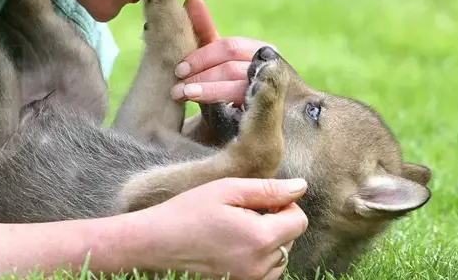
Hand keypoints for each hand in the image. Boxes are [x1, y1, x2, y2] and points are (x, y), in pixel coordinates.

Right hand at [131, 177, 308, 279]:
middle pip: (291, 238)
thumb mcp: (227, 190)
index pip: (299, 221)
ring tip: (237, 229)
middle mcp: (260, 265)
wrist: (156, 243)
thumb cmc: (188, 212)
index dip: (285, 205)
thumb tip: (301, 187)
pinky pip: (265, 271)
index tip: (261, 200)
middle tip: (242, 213)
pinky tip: (235, 245)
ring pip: (280, 256)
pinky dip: (258, 257)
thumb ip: (268, 189)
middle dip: (275, 222)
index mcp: (260, 238)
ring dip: (268, 241)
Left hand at [170, 0, 276, 104]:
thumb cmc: (230, 89)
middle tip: (177, 85)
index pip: (228, 46)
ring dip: (206, 88)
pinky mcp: (271, 109)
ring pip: (236, 83)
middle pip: (231, 63)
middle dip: (200, 73)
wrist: (251, 129)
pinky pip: (244, 103)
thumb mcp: (217, 62)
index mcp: (260, 50)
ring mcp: (272, 88)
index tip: (179, 69)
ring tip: (182, 94)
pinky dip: (221, 102)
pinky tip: (203, 106)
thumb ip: (205, 32)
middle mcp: (270, 66)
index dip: (201, 56)